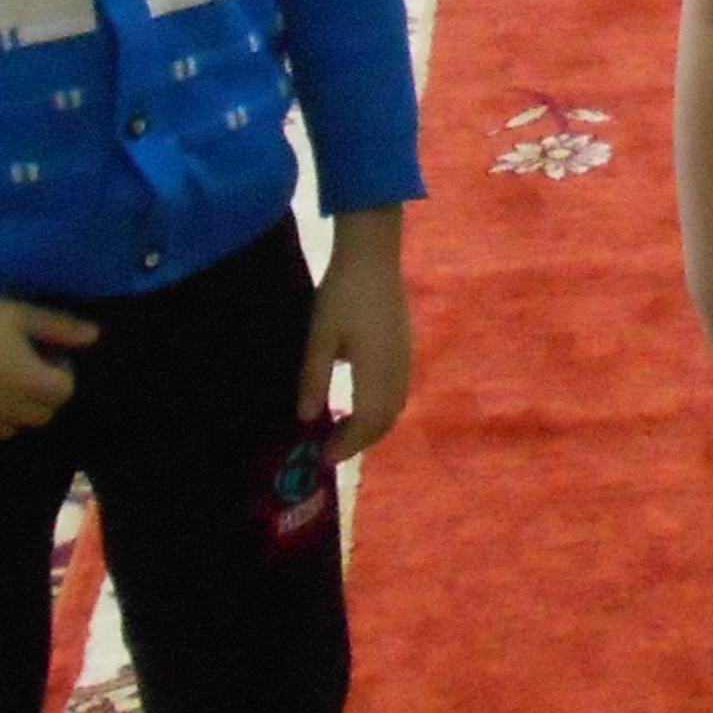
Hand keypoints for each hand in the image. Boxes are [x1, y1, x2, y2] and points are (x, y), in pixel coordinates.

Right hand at [0, 274, 101, 437]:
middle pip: (42, 414)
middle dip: (42, 394)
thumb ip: (60, 328)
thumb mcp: (20, 315)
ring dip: (15, 410)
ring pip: (11, 428)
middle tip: (25, 366)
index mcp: (28, 382)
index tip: (47, 354)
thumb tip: (95, 335)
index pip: (64, 392)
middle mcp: (5, 409)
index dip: (61, 372)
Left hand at [303, 211, 414, 460]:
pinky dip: (381, 408)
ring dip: (373, 426)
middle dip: (360, 441)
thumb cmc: (343, 293)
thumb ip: (314, 378)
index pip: (366, 421)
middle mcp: (397, 369)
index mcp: (376, 369)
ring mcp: (406, 358)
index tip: (323, 457)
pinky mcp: (406, 347)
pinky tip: (360, 402)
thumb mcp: (319, 336)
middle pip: (386, 419)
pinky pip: (398, 391)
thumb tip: (306, 418)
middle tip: (331, 450)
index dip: (346, 444)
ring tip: (344, 431)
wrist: (374, 255)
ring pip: (395, 406)